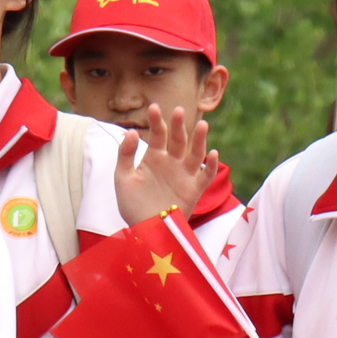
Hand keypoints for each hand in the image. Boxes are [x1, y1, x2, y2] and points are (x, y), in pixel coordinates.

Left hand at [112, 104, 214, 227]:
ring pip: (195, 153)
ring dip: (200, 140)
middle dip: (179, 125)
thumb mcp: (123, 178)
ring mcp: (184, 175)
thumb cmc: (132, 204)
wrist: (144, 230)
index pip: (158, 134)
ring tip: (202, 125)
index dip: (156, 121)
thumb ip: (125, 155)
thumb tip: (131, 132)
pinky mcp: (194, 190)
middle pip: (178, 140)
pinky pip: (205, 176)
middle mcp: (171, 163)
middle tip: (179, 110)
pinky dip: (210, 166)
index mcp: (154, 157)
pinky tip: (212, 154)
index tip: (153, 107)